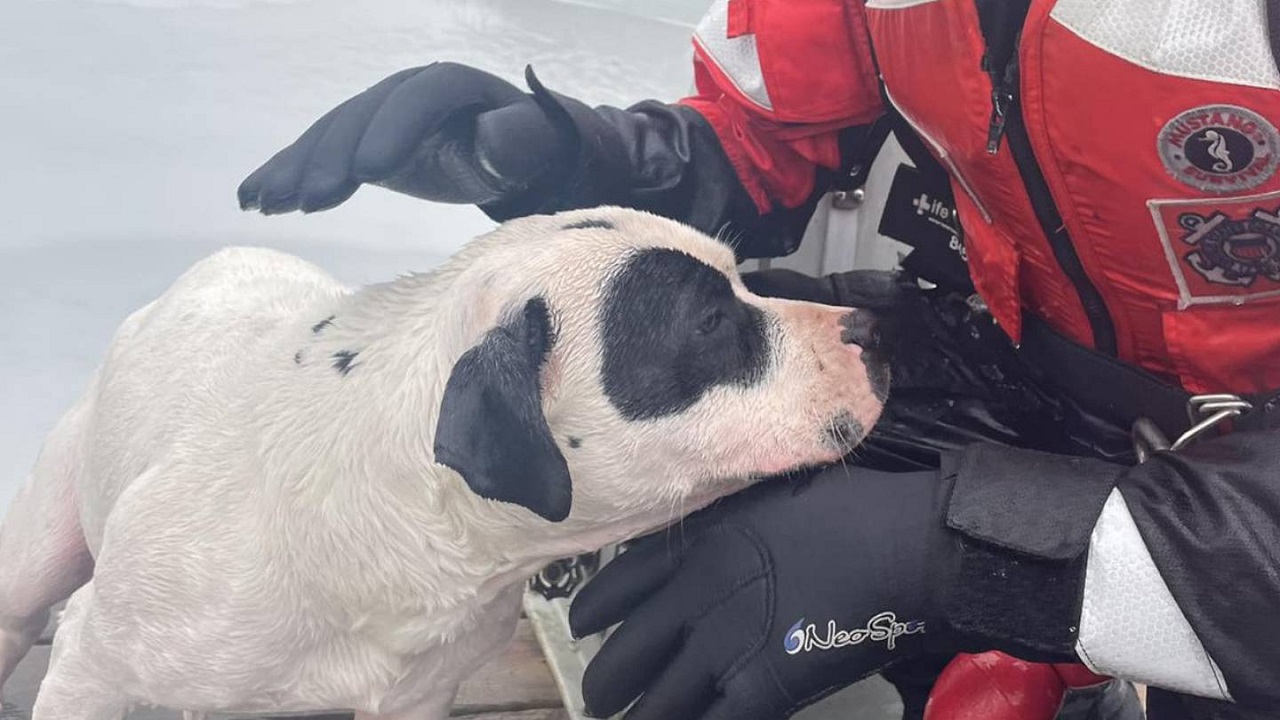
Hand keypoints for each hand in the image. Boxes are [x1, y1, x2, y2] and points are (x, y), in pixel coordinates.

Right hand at [237, 63, 569, 213]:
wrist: (513, 151)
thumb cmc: (530, 150)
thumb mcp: (535, 145)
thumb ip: (520, 140)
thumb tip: (494, 135)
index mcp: (451, 85)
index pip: (418, 99)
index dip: (392, 130)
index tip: (370, 172)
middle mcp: (405, 92)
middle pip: (362, 118)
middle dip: (331, 159)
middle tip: (308, 203)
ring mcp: (377, 115)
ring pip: (330, 136)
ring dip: (295, 170)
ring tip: (265, 205)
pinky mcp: (360, 141)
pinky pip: (318, 153)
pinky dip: (285, 173)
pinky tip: (252, 199)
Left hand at [568, 465, 964, 719]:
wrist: (899, 543)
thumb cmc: (843, 509)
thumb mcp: (763, 495)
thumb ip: (723, 525)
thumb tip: (702, 542)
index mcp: (696, 548)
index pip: (620, 584)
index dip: (593, 610)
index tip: (581, 626)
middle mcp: (696, 600)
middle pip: (628, 652)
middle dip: (603, 682)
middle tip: (595, 698)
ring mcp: (726, 649)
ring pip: (659, 702)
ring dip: (635, 719)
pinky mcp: (764, 688)